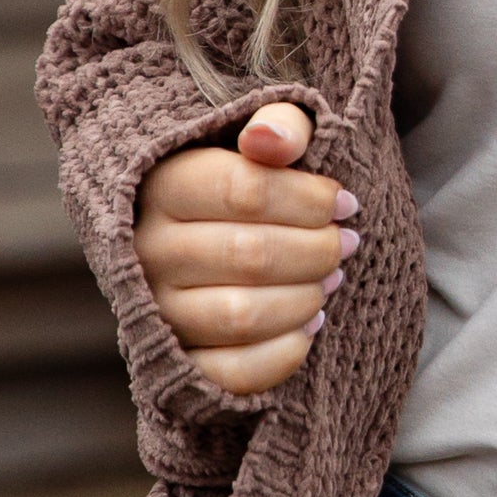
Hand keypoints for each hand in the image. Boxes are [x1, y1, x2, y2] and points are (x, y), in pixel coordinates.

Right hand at [133, 104, 357, 396]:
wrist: (207, 238)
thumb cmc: (247, 184)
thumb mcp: (261, 139)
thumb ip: (278, 125)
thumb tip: (273, 142)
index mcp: (163, 186)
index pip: (246, 190)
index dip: (310, 199)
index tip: (345, 203)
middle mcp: (149, 251)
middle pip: (250, 254)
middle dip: (318, 250)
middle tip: (347, 243)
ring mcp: (158, 311)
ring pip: (241, 315)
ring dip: (305, 298)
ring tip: (330, 281)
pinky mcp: (176, 362)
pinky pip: (233, 371)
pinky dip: (284, 352)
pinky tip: (309, 324)